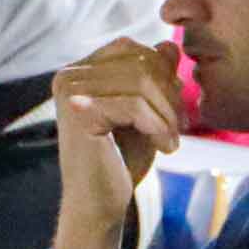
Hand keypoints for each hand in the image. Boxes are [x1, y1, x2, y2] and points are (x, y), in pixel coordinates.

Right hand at [49, 38, 182, 248]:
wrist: (99, 205)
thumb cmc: (121, 159)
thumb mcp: (147, 111)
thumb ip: (156, 77)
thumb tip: (170, 43)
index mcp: (80, 70)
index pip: (132, 48)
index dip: (163, 74)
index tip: (176, 110)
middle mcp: (69, 75)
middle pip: (140, 60)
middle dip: (169, 93)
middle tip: (179, 125)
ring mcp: (70, 92)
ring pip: (141, 79)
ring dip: (167, 111)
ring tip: (172, 139)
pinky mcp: (79, 113)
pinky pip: (134, 105)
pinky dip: (159, 126)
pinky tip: (166, 148)